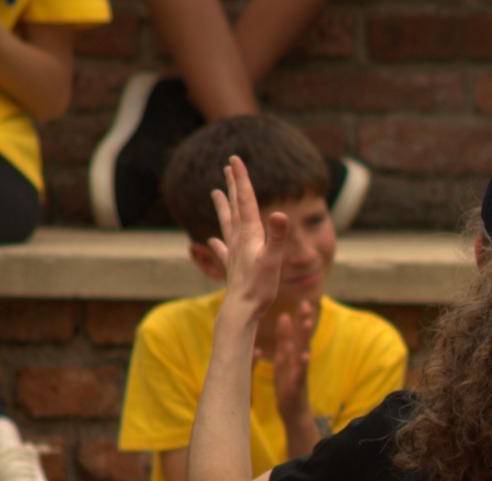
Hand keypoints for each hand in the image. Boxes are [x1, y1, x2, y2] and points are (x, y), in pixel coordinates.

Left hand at [209, 155, 287, 319]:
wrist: (241, 310)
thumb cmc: (259, 287)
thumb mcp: (274, 260)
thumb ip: (278, 237)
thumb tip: (281, 213)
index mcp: (250, 234)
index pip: (246, 200)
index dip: (241, 179)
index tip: (235, 159)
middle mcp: (239, 240)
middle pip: (235, 207)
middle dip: (232, 186)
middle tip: (227, 167)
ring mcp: (234, 253)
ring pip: (227, 224)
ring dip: (222, 207)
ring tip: (215, 193)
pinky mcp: (233, 268)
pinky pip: (223, 251)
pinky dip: (217, 244)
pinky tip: (210, 241)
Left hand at [262, 300, 316, 427]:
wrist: (294, 413)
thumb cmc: (288, 387)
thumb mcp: (284, 361)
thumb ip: (285, 341)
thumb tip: (283, 317)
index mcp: (295, 356)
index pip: (298, 334)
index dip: (300, 318)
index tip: (303, 300)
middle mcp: (300, 362)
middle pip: (303, 338)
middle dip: (304, 321)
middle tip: (307, 304)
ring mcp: (300, 373)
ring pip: (303, 351)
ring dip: (305, 337)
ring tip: (307, 323)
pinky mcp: (298, 385)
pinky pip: (300, 372)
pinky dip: (302, 364)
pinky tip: (304, 355)